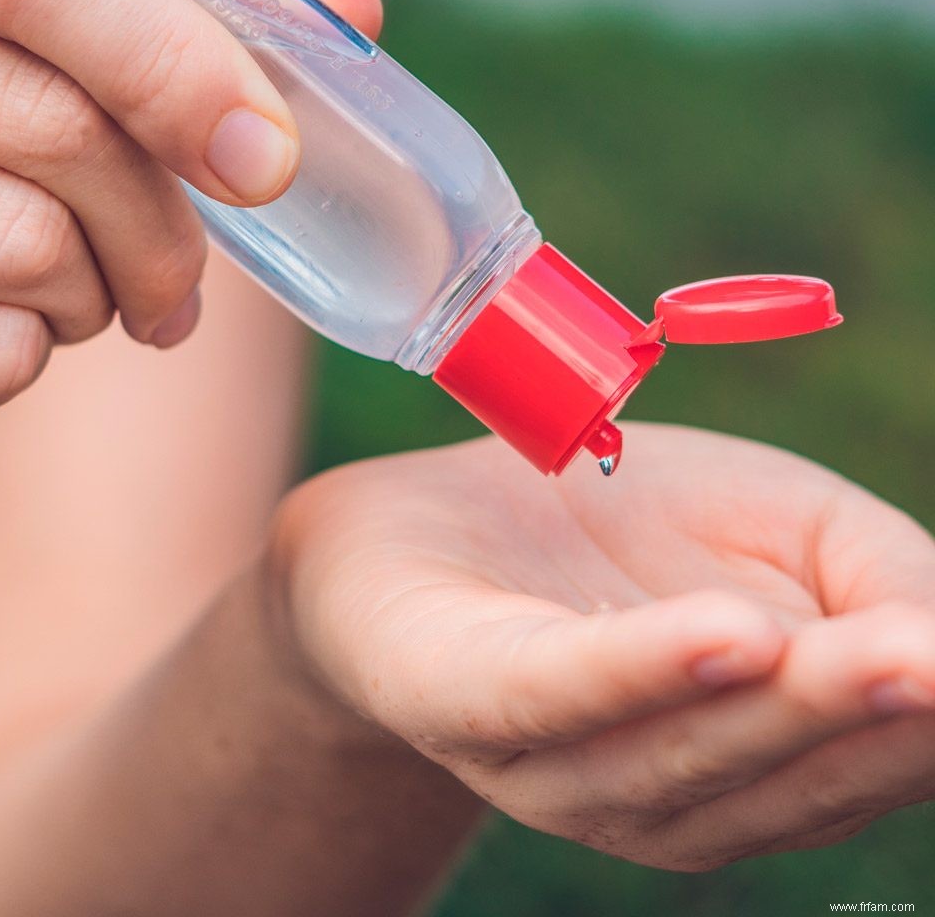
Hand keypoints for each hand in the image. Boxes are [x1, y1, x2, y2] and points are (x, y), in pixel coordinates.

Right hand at [0, 0, 379, 516]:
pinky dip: (26, 362)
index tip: (271, 158)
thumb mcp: (35, 59)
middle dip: (161, 226)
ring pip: (21, 245)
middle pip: (55, 124)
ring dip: (94, 295)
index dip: (184, 62)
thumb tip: (351, 6)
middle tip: (176, 276)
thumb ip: (184, 21)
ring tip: (67, 295)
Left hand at [269, 424, 934, 870]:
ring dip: (783, 705)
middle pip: (784, 768)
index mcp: (755, 754)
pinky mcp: (462, 703)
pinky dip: (638, 670)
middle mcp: (667, 789)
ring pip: (680, 749)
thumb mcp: (776, 520)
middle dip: (876, 718)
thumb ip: (878, 574)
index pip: (868, 754)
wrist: (424, 522)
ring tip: (875, 653)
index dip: (927, 713)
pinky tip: (723, 635)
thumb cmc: (615, 519)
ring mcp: (558, 764)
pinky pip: (552, 695)